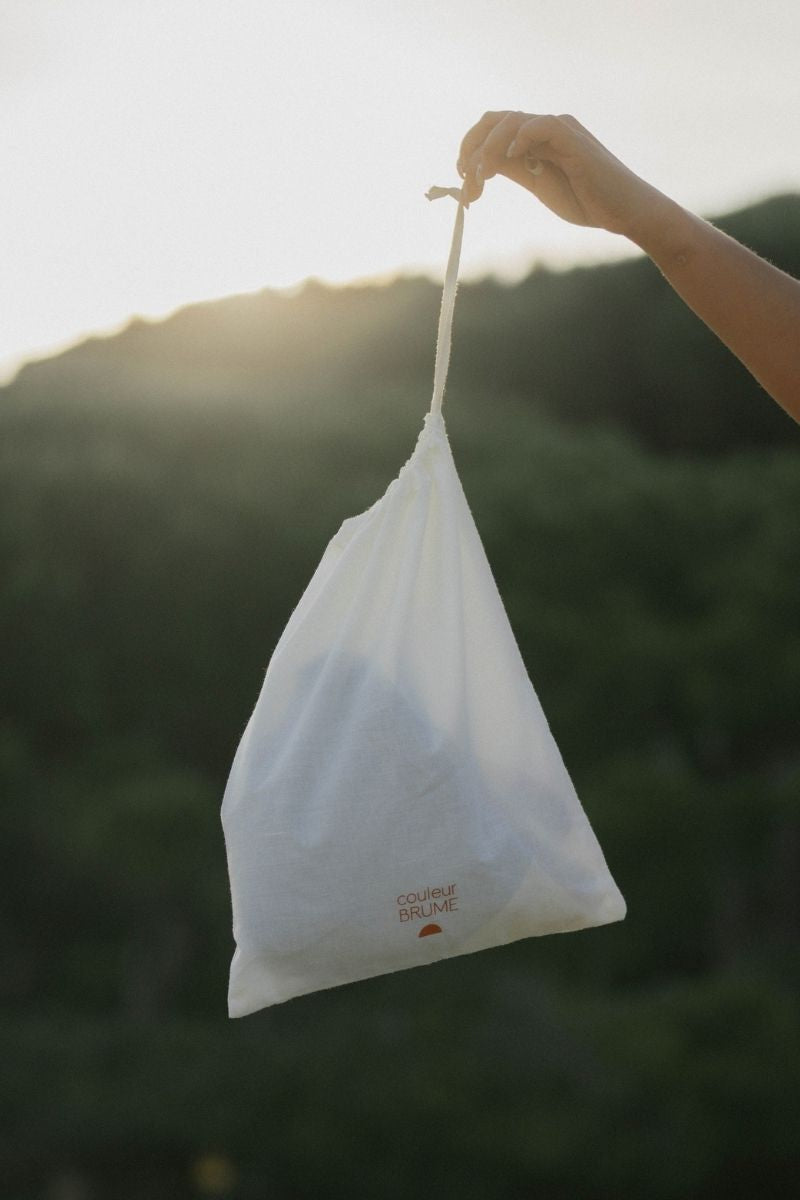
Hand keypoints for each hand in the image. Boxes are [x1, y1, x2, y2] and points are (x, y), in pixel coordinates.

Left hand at [457, 110, 666, 241]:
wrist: (622, 211)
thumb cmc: (585, 200)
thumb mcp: (538, 185)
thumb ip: (514, 170)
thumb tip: (478, 168)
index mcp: (533, 139)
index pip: (491, 130)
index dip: (470, 151)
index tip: (463, 182)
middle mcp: (543, 128)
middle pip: (494, 120)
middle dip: (470, 147)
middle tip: (464, 178)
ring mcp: (558, 130)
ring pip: (510, 122)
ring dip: (487, 150)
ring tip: (481, 177)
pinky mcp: (572, 138)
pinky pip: (540, 126)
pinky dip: (519, 138)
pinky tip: (509, 159)